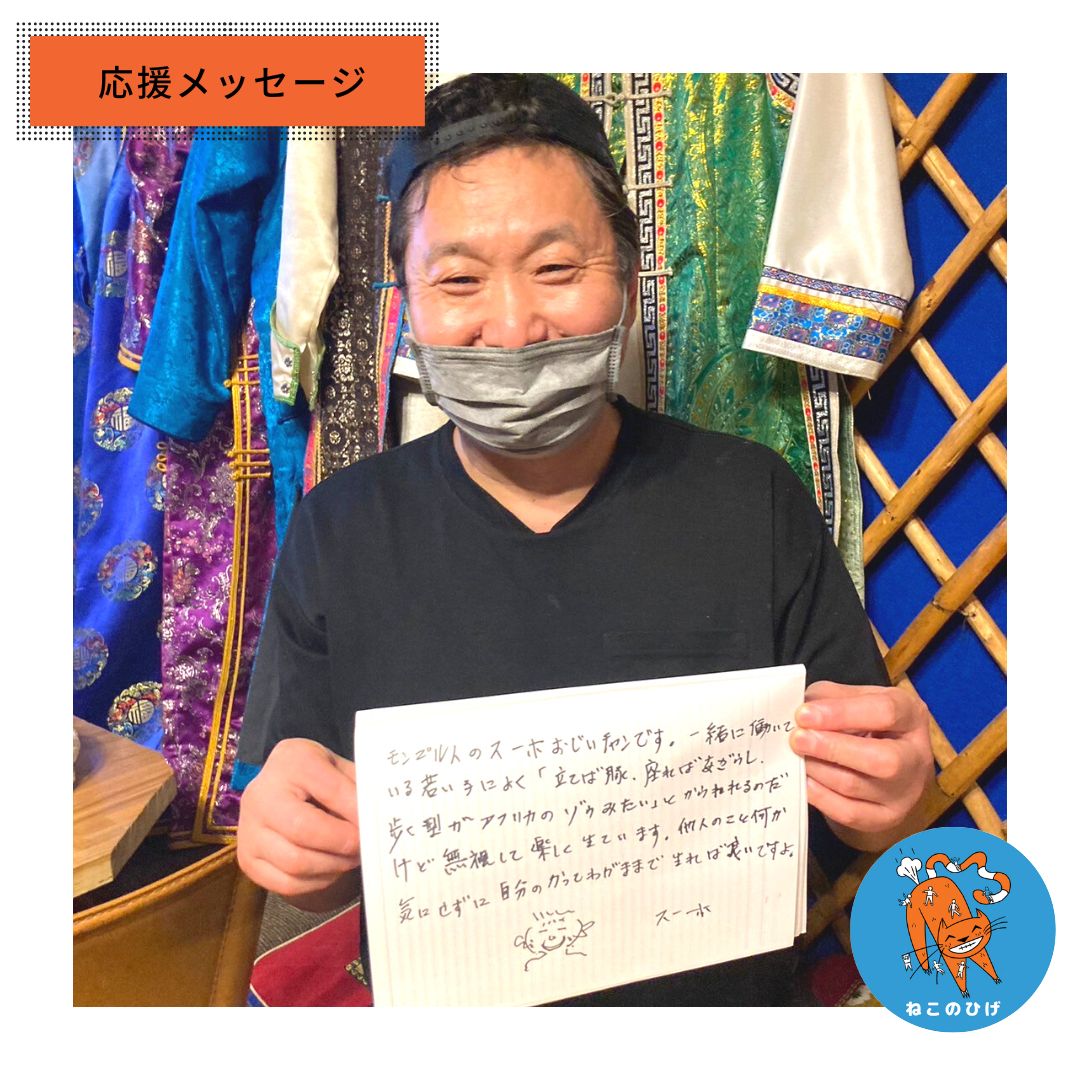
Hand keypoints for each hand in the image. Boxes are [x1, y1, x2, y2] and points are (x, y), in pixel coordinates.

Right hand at [237, 738, 360, 908]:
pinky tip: (330, 868)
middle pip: (304, 830)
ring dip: (333, 866)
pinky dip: (316, 882)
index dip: (357, 813)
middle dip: (343, 844)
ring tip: (351, 857)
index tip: (376, 825)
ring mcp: (248, 831)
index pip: (330, 791)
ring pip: (295, 863)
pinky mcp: (247, 860)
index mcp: (290, 762)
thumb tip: (377, 820)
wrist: (278, 785)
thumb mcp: (338, 767)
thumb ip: (357, 788)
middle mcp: (260, 795)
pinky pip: (286, 884)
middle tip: (365, 847)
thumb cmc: (315, 775)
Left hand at [789, 681, 934, 851]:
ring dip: (817, 769)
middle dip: (831, 748)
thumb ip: (829, 697)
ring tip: (795, 755)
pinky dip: (819, 795)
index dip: (841, 713)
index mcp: (911, 716)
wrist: (885, 762)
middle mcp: (915, 757)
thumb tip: (800, 708)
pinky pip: (848, 812)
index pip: (884, 712)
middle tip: (797, 739)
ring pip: (855, 785)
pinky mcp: (886, 818)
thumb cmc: (865, 722)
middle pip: (881, 759)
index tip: (804, 714)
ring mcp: (904, 793)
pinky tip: (803, 780)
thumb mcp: (854, 699)